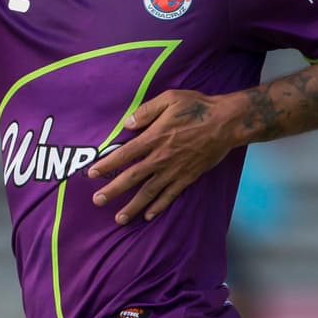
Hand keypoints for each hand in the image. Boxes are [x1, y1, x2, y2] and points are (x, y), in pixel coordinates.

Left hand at [88, 87, 244, 222]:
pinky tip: (148, 216)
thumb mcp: (169, 98)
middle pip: (132, 178)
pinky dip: (159, 207)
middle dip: (113, 190)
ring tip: (119, 218)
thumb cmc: (196, 107)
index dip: (106, 164)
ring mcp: (174, 170)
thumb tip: (126, 124)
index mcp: (153, 138)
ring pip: (149, 192)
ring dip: (133, 206)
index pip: (124, 155)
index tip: (91, 174)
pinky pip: (170, 195)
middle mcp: (160, 158)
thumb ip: (145, 111)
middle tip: (97, 201)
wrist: (226, 123)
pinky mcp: (187, 177)